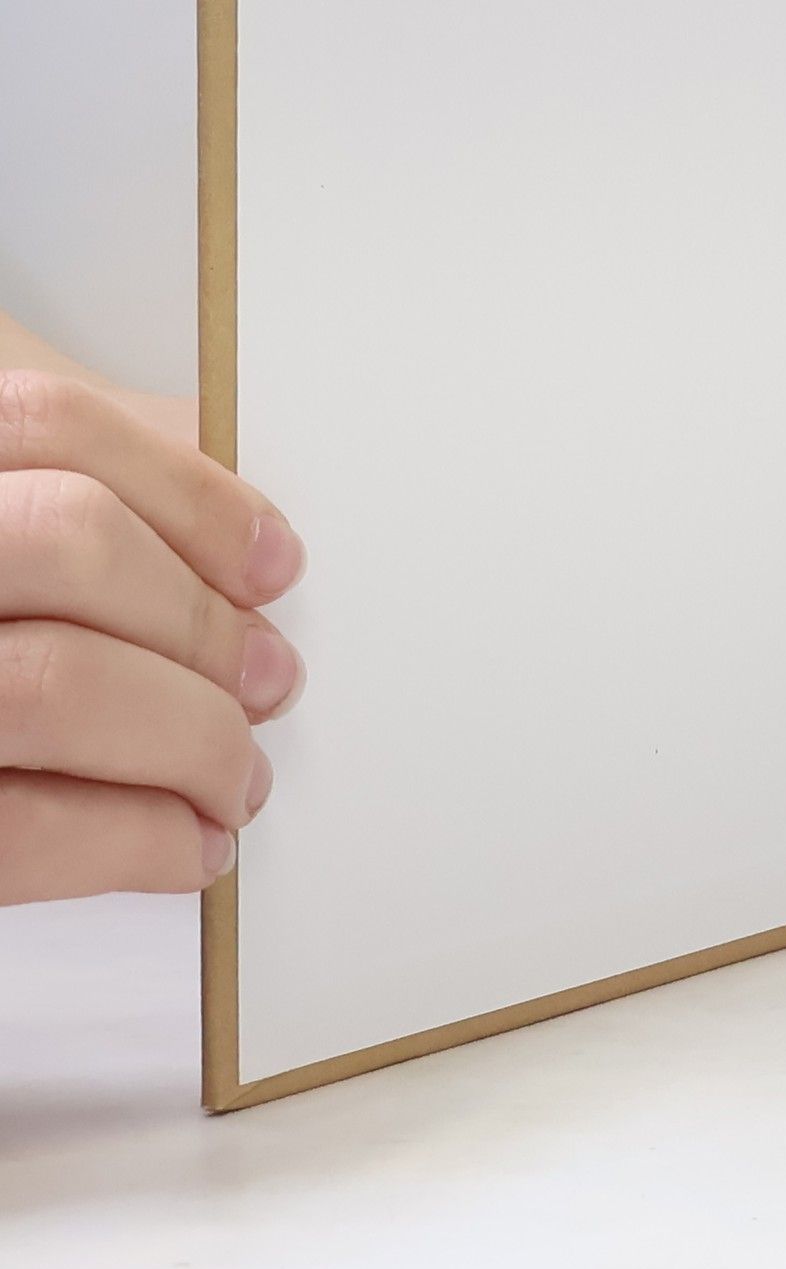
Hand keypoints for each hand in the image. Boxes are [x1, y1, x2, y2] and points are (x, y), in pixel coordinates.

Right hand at [0, 368, 305, 902]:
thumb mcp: (0, 498)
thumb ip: (97, 481)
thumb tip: (247, 535)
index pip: (48, 424)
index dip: (189, 494)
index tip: (275, 563)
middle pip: (68, 542)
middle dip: (199, 622)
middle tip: (270, 680)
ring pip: (51, 682)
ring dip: (188, 738)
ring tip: (235, 776)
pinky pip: (22, 828)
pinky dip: (134, 840)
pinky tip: (184, 844)